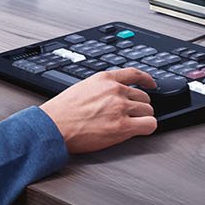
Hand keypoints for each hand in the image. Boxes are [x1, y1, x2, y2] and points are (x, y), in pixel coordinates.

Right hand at [39, 68, 158, 153]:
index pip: (134, 74)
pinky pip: (150, 124)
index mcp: (104, 79)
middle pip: (144, 97)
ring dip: (142, 118)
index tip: (151, 84)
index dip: (146, 80)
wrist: (53, 126)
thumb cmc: (62, 111)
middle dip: (139, 107)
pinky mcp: (123, 126)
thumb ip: (102, 89)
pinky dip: (147, 128)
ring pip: (148, 111)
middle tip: (130, 115)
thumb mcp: (82, 88)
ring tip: (130, 124)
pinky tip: (139, 130)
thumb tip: (116, 95)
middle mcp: (115, 91)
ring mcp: (120, 108)